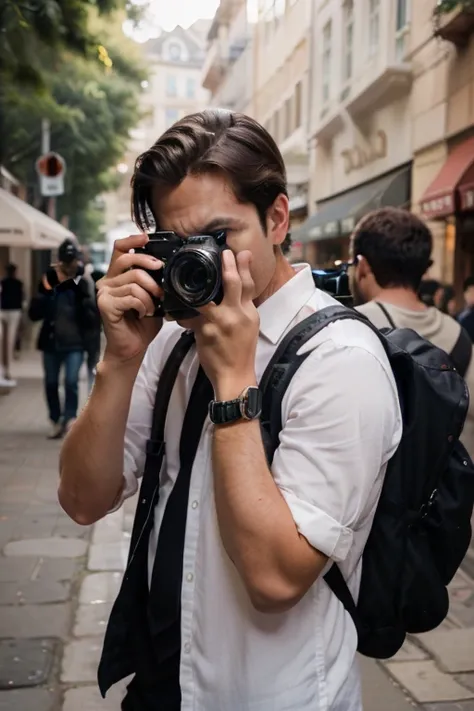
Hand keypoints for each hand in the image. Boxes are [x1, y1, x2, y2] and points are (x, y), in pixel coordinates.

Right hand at [97, 234, 163, 364]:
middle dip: (149, 267)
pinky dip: (143, 306)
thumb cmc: (142, 324)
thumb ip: (153, 281)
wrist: (132, 347)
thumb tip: (164, 265)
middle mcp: (107, 281)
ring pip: (134, 281)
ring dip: (150, 296)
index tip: (146, 238)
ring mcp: (104, 292)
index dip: (132, 240)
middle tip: (160, 285)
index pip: (119, 248)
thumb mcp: (152, 297)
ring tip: (152, 308)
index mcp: (117, 276)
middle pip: (128, 260)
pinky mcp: (104, 304)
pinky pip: (131, 296)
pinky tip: (143, 314)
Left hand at [194, 250, 258, 397]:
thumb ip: (242, 305)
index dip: (243, 266)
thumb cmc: (241, 351)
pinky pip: (189, 316)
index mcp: (249, 313)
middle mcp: (236, 315)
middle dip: (227, 265)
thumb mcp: (249, 325)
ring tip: (185, 276)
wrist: (234, 375)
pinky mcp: (204, 332)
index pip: (248, 285)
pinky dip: (181, 313)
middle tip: (222, 253)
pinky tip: (174, 309)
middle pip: (232, 283)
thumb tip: (238, 287)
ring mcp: (219, 322)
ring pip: (205, 297)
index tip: (239, 252)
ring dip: (196, 285)